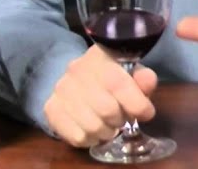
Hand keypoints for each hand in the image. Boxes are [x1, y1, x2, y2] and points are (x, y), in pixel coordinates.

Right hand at [42, 45, 158, 147]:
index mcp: (100, 57)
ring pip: (92, 127)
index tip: (146, 113)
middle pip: (106, 109)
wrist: (78, 78)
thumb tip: (147, 81)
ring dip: (108, 132)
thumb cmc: (113, 77)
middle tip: (123, 118)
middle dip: (122, 120)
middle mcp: (76, 70)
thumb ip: (143, 78)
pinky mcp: (51, 108)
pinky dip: (91, 140)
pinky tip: (94, 131)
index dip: (136, 104)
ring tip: (109, 125)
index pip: (118, 83)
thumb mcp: (132, 74)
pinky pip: (77, 136)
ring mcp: (61, 89)